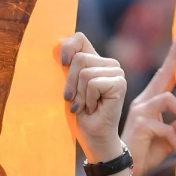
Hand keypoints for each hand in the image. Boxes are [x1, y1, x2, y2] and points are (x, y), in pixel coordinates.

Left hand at [60, 34, 127, 162]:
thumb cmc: (80, 114)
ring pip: (85, 73)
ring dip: (80, 95)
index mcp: (96, 61)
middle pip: (79, 59)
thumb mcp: (69, 87)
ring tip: (85, 106)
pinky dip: (88, 99)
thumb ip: (67, 67)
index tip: (61, 63)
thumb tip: (55, 46)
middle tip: (75, 101)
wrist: (93, 137)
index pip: (79, 39)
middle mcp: (109, 64)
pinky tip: (94, 108)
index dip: (67, 47)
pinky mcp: (120, 83)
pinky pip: (93, 83)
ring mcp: (117, 73)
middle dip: (71, 84)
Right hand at [124, 35, 175, 175]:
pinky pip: (167, 128)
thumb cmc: (144, 154)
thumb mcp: (166, 140)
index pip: (162, 78)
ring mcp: (140, 111)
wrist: (125, 171)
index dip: (171, 60)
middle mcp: (142, 103)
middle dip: (173, 58)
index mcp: (148, 104)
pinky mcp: (142, 124)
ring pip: (167, 99)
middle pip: (161, 76)